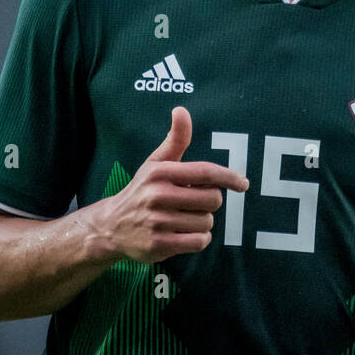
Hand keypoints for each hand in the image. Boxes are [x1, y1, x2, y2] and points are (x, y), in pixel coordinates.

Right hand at [93, 106, 247, 262]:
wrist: (110, 226)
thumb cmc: (142, 191)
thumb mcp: (156, 164)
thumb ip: (175, 139)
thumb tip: (181, 109)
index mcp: (160, 172)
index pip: (206, 172)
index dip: (230, 178)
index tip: (243, 184)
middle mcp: (157, 195)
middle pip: (213, 199)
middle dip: (209, 203)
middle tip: (192, 203)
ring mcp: (157, 222)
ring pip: (207, 222)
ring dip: (202, 222)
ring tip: (182, 219)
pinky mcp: (159, 245)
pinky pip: (199, 241)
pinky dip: (198, 239)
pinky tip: (184, 234)